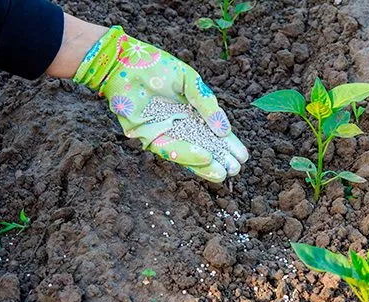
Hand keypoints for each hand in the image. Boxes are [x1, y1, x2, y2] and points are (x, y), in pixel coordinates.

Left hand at [73, 26, 247, 181]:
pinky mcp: (149, 137)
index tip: (243, 156)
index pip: (213, 133)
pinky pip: (170, 149)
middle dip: (220, 159)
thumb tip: (224, 130)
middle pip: (203, 147)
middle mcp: (180, 126)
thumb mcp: (190, 82)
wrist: (125, 62)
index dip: (228, 145)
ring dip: (205, 165)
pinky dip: (187, 155)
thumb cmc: (158, 67)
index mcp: (192, 113)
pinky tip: (205, 158)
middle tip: (236, 169)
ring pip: (188, 154)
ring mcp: (165, 133)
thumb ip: (207, 104)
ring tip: (223, 173)